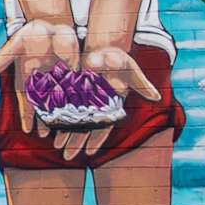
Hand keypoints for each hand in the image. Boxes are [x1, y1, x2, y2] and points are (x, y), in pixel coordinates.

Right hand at [0, 18, 79, 136]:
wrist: (50, 21)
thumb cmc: (30, 32)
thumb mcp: (15, 43)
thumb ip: (3, 58)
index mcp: (27, 78)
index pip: (26, 100)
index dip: (26, 115)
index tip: (27, 129)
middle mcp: (42, 81)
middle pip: (42, 105)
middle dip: (43, 120)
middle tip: (44, 136)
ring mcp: (57, 78)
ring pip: (58, 100)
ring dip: (59, 114)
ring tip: (61, 132)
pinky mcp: (72, 72)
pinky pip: (74, 90)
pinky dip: (76, 101)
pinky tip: (79, 113)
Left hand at [64, 42, 159, 159]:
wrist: (101, 48)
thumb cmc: (118, 60)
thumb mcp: (130, 70)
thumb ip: (141, 84)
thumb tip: (157, 97)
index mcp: (110, 106)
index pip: (103, 127)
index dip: (97, 140)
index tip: (89, 153)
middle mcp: (95, 106)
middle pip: (85, 128)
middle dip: (76, 142)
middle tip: (67, 157)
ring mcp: (81, 100)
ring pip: (71, 120)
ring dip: (64, 134)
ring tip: (56, 147)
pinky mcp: (69, 91)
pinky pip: (60, 107)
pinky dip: (55, 117)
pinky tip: (47, 128)